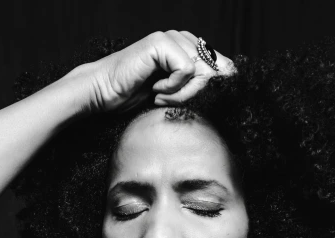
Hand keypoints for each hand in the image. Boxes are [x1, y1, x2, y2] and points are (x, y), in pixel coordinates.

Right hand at [75, 30, 234, 113]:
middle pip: (211, 69)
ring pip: (199, 70)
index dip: (212, 86)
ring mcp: (170, 38)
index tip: (188, 101)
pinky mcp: (160, 42)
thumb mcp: (173, 94)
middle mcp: (180, 39)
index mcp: (186, 48)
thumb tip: (230, 75)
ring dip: (181, 92)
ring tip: (159, 97)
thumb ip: (198, 83)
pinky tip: (154, 90)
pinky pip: (185, 69)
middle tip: (167, 101)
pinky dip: (172, 86)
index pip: (218, 63)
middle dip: (192, 93)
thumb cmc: (133, 95)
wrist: (104, 93)